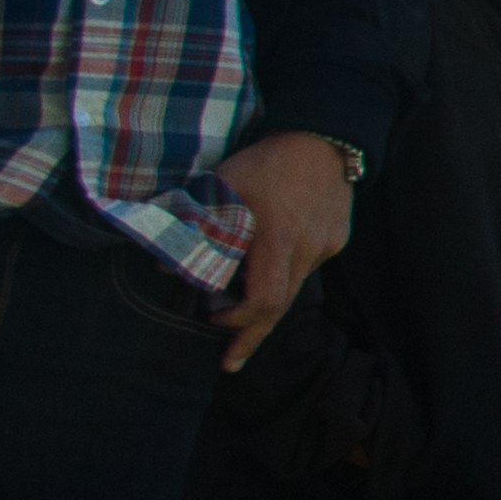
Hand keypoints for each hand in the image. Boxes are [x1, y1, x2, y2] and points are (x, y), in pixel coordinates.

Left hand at [211, 130, 352, 367]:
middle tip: (229, 362)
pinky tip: (270, 253)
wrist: (321, 137)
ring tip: (239, 291)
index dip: (238, 322)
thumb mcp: (220, 187)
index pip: (264, 300)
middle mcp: (308, 249)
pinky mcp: (336, 239)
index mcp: (279, 239)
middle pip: (281, 305)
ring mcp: (326, 246)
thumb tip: (163, 266)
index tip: (212, 320)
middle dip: (251, 334)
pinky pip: (305, 266)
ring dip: (264, 295)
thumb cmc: (264, 163)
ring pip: (293, 285)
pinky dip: (282, 271)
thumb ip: (193, 224)